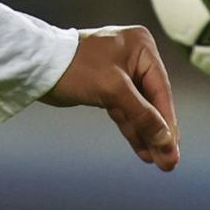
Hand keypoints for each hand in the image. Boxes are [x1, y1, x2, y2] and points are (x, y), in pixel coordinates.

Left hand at [40, 26, 179, 170]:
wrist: (35, 67)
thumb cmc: (74, 68)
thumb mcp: (113, 90)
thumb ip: (143, 115)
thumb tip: (167, 141)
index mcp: (141, 46)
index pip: (161, 90)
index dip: (168, 123)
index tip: (174, 150)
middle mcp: (133, 56)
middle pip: (152, 101)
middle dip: (158, 132)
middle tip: (168, 162)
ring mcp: (119, 71)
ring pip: (138, 108)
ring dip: (146, 135)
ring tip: (158, 162)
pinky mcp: (105, 86)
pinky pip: (124, 110)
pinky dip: (131, 129)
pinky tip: (142, 150)